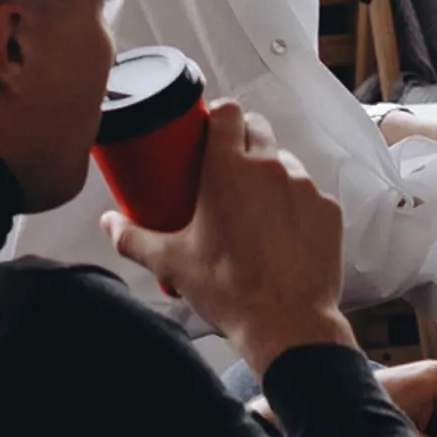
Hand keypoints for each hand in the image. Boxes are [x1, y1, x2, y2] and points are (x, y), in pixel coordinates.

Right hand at [110, 104, 353, 365]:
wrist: (287, 324)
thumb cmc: (227, 290)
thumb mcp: (171, 262)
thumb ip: (132, 238)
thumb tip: (108, 223)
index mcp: (228, 169)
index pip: (227, 112)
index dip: (217, 117)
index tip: (208, 134)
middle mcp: (271, 167)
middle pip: (257, 128)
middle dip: (242, 140)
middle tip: (226, 171)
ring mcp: (305, 186)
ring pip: (284, 162)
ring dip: (269, 174)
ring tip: (255, 207)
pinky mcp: (329, 209)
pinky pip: (309, 193)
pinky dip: (296, 204)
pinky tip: (283, 232)